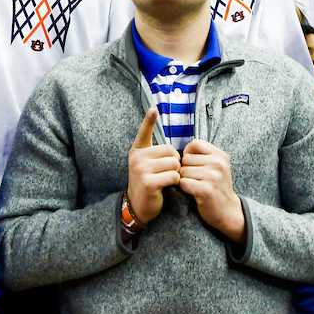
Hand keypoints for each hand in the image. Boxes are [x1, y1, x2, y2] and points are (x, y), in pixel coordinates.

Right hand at [126, 108, 180, 226]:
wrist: (138, 205)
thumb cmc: (148, 182)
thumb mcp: (147, 165)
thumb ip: (157, 154)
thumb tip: (176, 150)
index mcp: (138, 150)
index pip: (144, 132)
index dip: (149, 120)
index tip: (153, 109)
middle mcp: (137, 157)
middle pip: (170, 151)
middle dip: (175, 162)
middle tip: (167, 172)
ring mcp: (141, 169)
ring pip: (173, 163)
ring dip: (176, 173)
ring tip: (166, 179)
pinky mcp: (148, 182)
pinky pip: (173, 176)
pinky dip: (175, 182)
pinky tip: (167, 186)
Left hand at [179, 139, 245, 242]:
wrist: (228, 210)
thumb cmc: (218, 187)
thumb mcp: (218, 166)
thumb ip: (203, 155)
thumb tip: (180, 150)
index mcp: (220, 155)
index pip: (195, 143)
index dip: (188, 152)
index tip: (191, 162)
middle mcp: (218, 164)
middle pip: (186, 158)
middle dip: (186, 168)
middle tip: (195, 178)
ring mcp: (212, 176)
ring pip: (183, 171)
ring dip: (185, 179)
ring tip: (196, 185)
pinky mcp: (205, 190)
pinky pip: (183, 182)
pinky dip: (184, 187)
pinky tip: (193, 191)